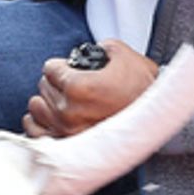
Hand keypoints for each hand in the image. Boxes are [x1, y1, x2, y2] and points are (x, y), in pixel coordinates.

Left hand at [23, 39, 158, 138]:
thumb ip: (99, 47)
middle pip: (43, 87)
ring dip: (47, 101)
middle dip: (56, 82)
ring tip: (63, 100)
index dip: (62, 65)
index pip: (49, 69)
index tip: (71, 69)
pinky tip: (51, 117)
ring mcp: (66, 131)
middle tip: (73, 84)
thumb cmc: (144, 90)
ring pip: (36, 109)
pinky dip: (40, 123)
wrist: (158, 121)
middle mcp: (68, 111)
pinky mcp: (67, 146)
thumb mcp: (122, 54)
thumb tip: (92, 50)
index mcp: (77, 87)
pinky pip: (35, 132)